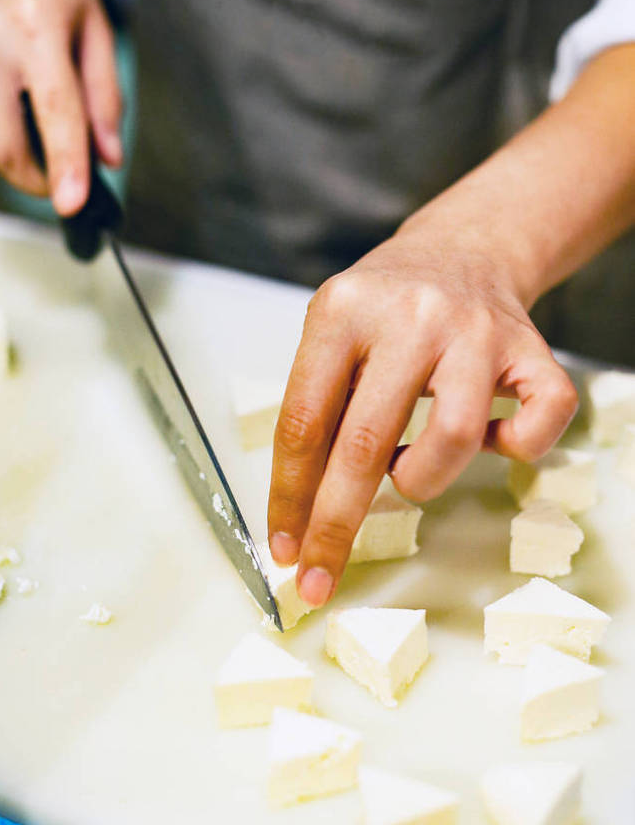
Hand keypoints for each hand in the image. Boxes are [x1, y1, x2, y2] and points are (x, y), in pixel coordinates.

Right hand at [0, 0, 121, 213]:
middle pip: (5, 149)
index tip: (71, 205)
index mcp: (32, 26)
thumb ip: (105, 99)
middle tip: (67, 171)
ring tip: (35, 104)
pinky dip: (1, 129)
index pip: (53, 110)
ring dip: (21, 150)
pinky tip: (10, 91)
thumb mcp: (97, 29)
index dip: (64, 164)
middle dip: (39, 177)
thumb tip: (107, 159)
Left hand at [267, 220, 577, 606]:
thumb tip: (302, 508)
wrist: (462, 249)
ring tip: (409, 470)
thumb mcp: (331, 332)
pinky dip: (515, 449)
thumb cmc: (385, 307)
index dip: (290, 496)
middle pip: (365, 443)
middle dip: (335, 525)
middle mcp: (410, 317)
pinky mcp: (530, 349)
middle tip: (319, 575)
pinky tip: (489, 439)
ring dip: (421, 481)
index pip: (304, 422)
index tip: (285, 547)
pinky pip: (540, 422)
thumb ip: (318, 406)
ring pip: (451, 438)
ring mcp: (475, 333)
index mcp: (342, 312)